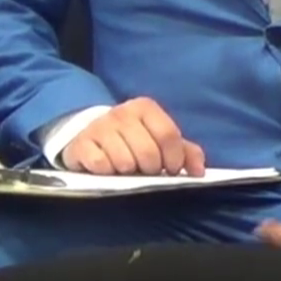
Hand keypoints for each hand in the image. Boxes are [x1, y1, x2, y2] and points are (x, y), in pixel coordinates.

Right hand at [61, 97, 206, 175]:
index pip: (168, 135)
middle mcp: (122, 113)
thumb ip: (186, 152)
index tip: (171, 169)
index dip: (174, 159)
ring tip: (126, 169)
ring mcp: (100, 127)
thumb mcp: (160, 140)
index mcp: (145, 108)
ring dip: (128, 172)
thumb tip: (199, 171)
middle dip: (151, 169)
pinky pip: (101, 165)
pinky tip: (107, 168)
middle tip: (146, 171)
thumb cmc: (133, 139)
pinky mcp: (81, 143)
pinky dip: (107, 172)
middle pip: (148, 152)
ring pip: (125, 162)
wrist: (91, 134)